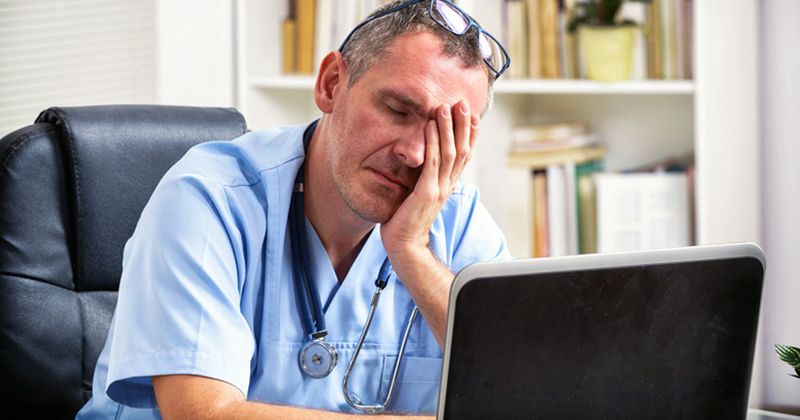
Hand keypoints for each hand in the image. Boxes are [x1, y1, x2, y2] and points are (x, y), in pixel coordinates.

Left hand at [380, 100, 479, 261]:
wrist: (406, 246)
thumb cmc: (407, 221)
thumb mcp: (420, 194)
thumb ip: (425, 179)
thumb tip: (422, 162)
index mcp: (447, 184)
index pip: (463, 155)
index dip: (469, 134)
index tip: (471, 115)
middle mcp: (447, 184)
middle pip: (461, 150)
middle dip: (462, 125)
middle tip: (462, 102)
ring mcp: (439, 188)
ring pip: (449, 152)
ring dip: (448, 128)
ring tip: (445, 107)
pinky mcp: (426, 192)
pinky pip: (431, 162)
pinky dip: (432, 142)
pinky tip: (430, 126)